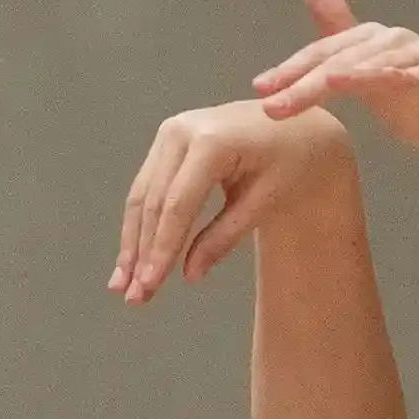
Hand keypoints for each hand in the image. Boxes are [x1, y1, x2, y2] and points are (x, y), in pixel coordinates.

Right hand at [109, 100, 350, 304]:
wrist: (295, 121)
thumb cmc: (290, 160)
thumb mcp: (265, 201)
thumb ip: (225, 236)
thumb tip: (190, 274)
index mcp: (211, 142)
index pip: (178, 205)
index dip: (162, 247)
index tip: (151, 284)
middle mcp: (182, 131)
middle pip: (154, 202)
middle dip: (142, 253)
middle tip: (134, 297)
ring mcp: (170, 132)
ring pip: (142, 196)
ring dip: (132, 243)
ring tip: (124, 286)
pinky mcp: (167, 140)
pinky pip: (148, 187)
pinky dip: (139, 224)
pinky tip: (132, 257)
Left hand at [252, 0, 418, 175]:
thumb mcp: (372, 82)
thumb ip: (340, 49)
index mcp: (373, 44)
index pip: (324, 54)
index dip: (290, 69)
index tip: (260, 90)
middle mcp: (397, 42)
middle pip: (343, 57)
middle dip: (305, 78)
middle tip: (273, 100)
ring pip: (378, 62)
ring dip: (349, 73)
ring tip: (320, 86)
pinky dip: (402, 76)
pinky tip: (382, 82)